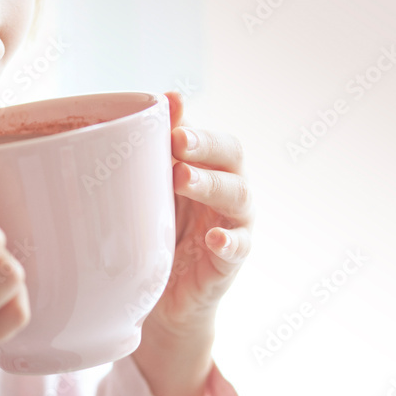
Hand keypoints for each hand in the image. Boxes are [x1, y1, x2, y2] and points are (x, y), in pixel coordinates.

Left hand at [148, 90, 254, 334]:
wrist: (163, 297)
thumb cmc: (159, 232)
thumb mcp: (156, 190)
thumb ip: (162, 148)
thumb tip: (168, 97)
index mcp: (212, 172)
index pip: (218, 142)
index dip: (199, 131)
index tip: (173, 125)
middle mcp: (229, 194)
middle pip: (233, 160)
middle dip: (207, 147)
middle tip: (178, 142)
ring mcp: (234, 227)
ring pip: (238, 197)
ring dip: (211, 184)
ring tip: (182, 178)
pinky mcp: (230, 263)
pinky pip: (239, 249)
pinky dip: (229, 241)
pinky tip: (214, 238)